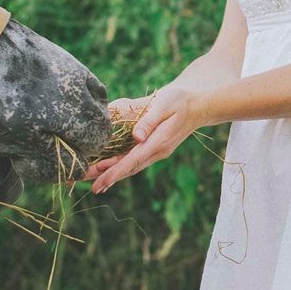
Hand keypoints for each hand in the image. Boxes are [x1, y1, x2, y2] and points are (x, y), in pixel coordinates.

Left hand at [83, 84, 205, 193]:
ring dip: (113, 175)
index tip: (101, 183)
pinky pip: (135, 161)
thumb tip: (136, 136)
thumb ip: (149, 120)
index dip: (115, 172)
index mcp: (159, 141)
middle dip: (109, 178)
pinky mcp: (154, 149)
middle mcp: (158, 151)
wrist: (198, 106)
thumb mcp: (164, 105)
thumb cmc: (180, 100)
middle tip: (91, 188)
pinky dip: (121, 167)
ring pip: (132, 167)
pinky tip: (109, 171)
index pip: (133, 160)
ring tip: (95, 183)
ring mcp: (157, 152)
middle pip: (129, 168)